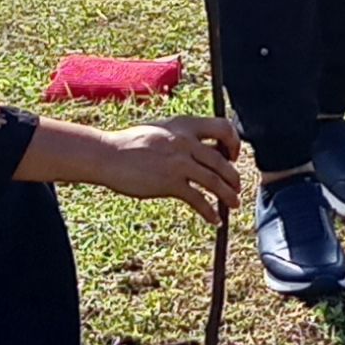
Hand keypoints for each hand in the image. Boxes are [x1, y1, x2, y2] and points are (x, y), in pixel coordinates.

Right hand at [94, 116, 245, 222]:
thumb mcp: (160, 130)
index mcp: (184, 124)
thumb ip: (181, 136)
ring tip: (233, 204)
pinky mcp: (170, 183)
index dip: (234, 142)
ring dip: (228, 195)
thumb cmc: (130, 144)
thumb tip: (200, 149)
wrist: (108, 155)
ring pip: (215, 181)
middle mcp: (185, 141)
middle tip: (236, 187)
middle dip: (233, 176)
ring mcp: (178, 162)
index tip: (231, 156)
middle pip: (222, 160)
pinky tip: (214, 219)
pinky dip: (209, 212)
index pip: (223, 127)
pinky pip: (198, 199)